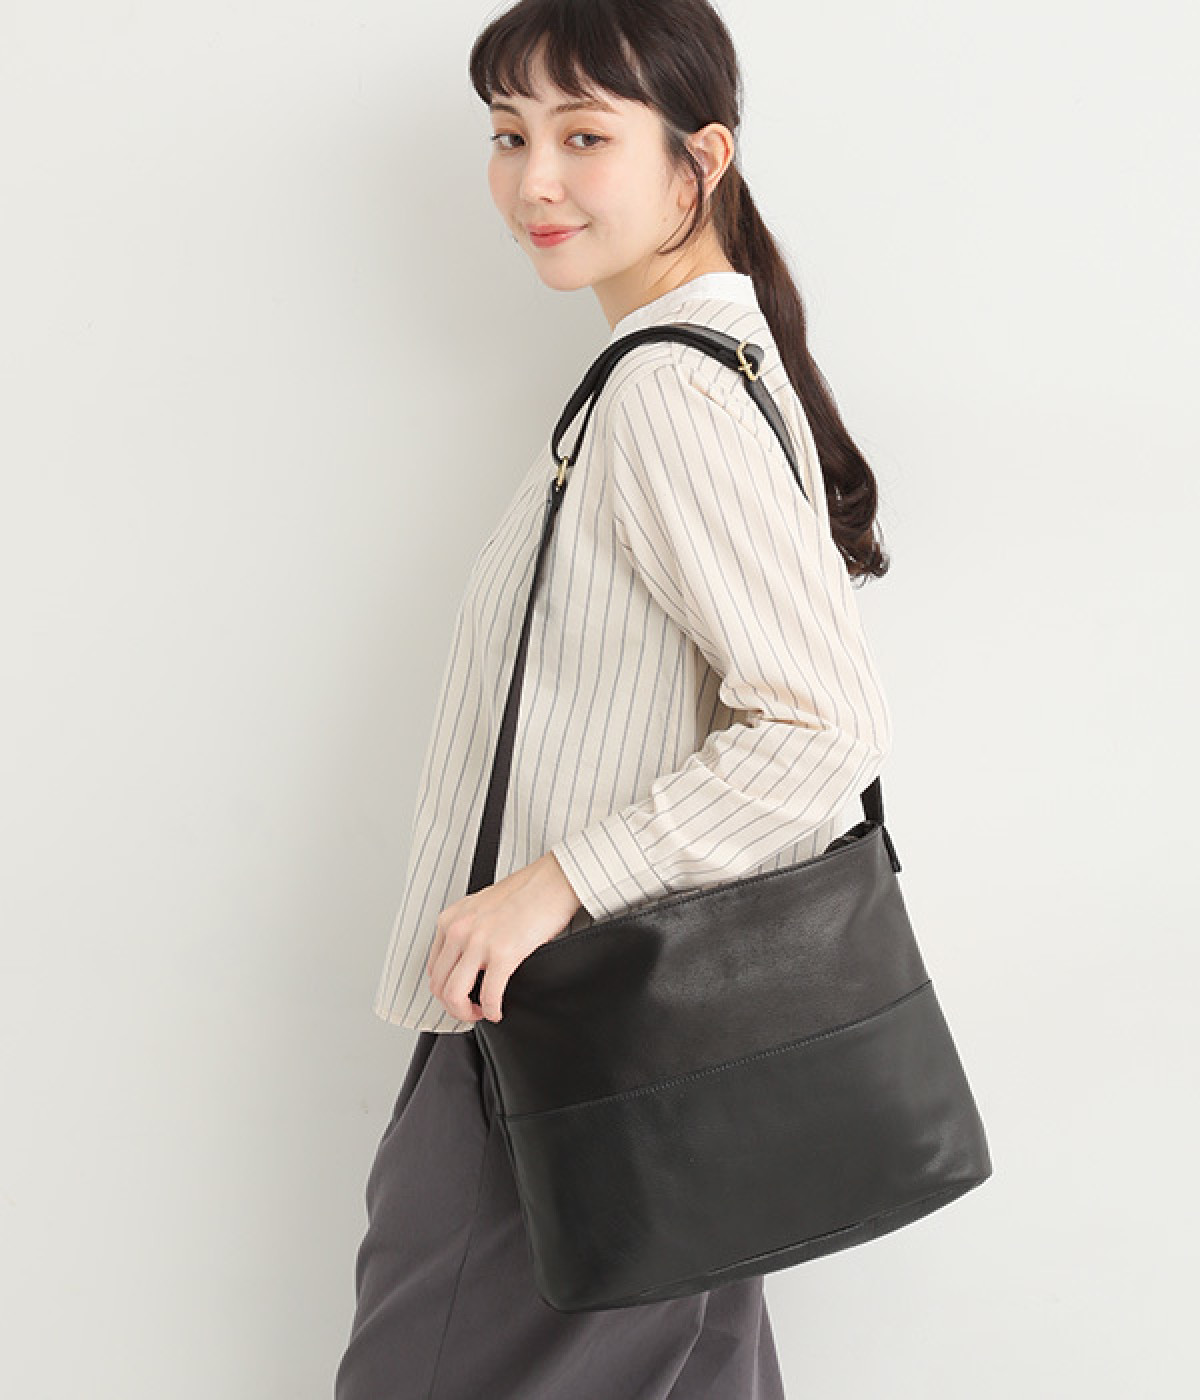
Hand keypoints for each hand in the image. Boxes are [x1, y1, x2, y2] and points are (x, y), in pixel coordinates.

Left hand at [425, 852, 581, 1023]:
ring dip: (466, 1013)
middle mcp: (459, 930)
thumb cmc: (526, 891)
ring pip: (454, 995)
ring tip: (481, 1012)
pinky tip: (498, 1010)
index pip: (433, 968)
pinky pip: (488, 995)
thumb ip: (468, 930)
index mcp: (451, 919)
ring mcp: (479, 942)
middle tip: (470, 1010)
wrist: (553, 881)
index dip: (445, 989)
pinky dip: (491, 1010)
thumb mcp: (481, 907)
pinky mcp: (503, 953)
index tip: (460, 995)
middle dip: (453, 1007)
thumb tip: (468, 960)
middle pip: (439, 986)